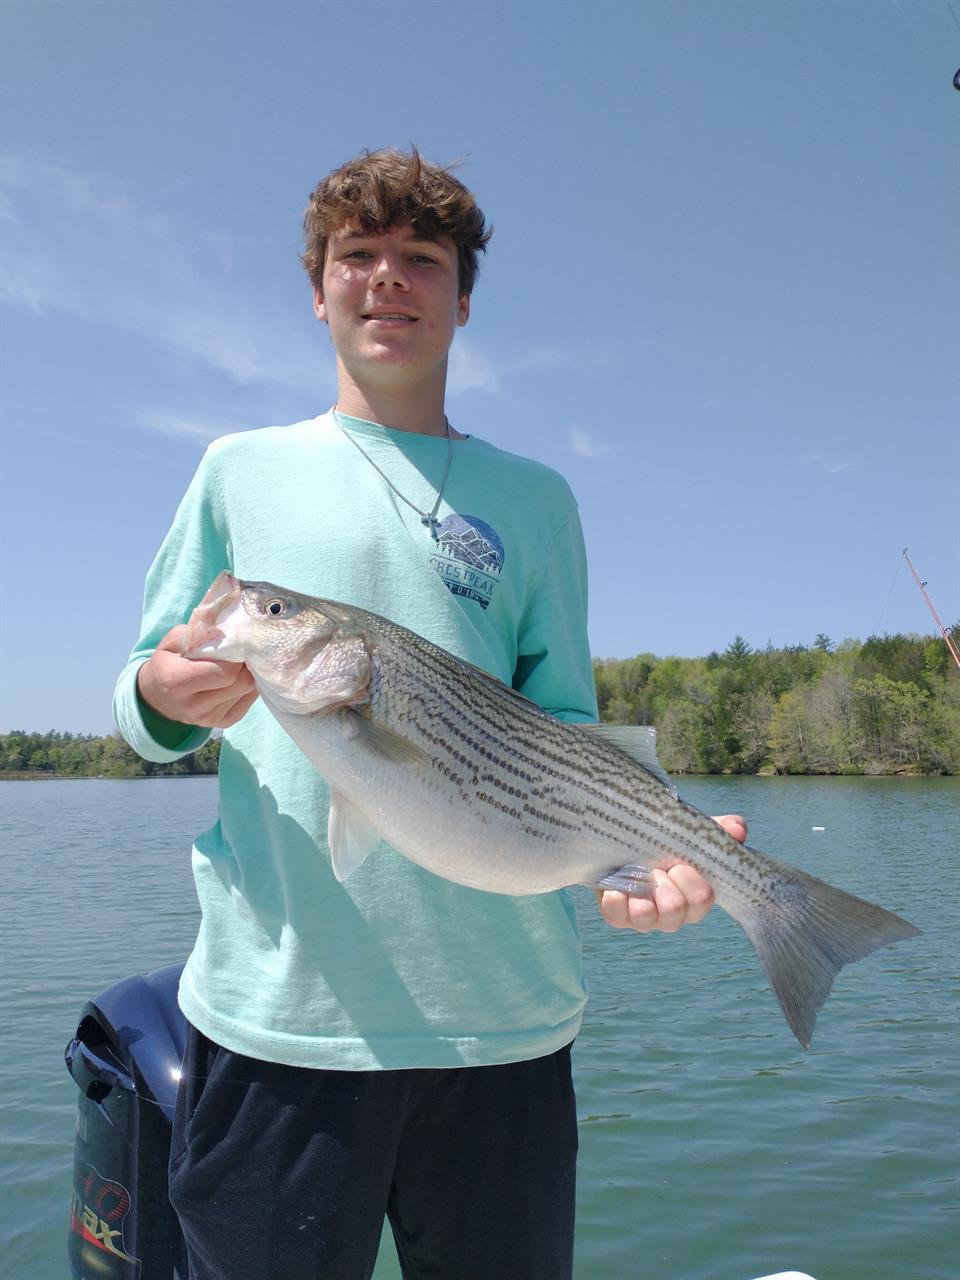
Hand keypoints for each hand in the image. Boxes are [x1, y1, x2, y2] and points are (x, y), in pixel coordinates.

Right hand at [137, 624, 258, 728]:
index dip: (236, 655)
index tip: (237, 643)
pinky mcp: (222, 723)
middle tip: (243, 650)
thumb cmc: (168, 662)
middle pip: (240, 683)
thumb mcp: (175, 640)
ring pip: (247, 691)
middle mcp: (193, 705)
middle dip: (246, 663)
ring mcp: (209, 718)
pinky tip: (238, 676)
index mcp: (177, 681)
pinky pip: (248, 701)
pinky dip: (248, 686)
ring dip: (249, 674)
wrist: (157, 695)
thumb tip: (229, 628)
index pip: (224, 672)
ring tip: (239, 662)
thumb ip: (200, 632)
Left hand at [594, 814, 746, 932]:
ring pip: (646, 920)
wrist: (625, 838)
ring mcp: (643, 916)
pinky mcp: (616, 913)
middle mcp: (670, 911)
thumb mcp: (690, 830)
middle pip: (676, 913)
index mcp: (693, 894)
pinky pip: (615, 917)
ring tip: (636, 878)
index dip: (692, 885)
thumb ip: (717, 828)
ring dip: (642, 898)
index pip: (702, 901)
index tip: (680, 865)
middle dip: (667, 891)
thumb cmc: (664, 840)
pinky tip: (614, 889)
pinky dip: (616, 902)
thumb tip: (738, 829)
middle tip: (659, 870)